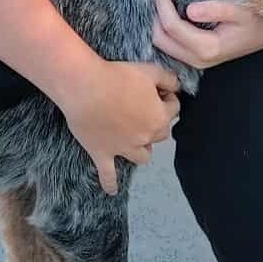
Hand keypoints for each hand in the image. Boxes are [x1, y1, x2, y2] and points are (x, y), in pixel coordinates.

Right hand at [55, 59, 180, 194]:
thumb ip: (169, 79)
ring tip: (135, 141)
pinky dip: (110, 183)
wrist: (86, 88)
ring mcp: (124, 149)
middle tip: (141, 107)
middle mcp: (145, 137)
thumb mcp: (149, 70)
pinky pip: (109, 174)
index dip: (166, 97)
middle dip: (155, 122)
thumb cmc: (118, 76)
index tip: (156, 89)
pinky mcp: (103, 154)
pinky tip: (111, 190)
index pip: (173, 108)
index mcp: (159, 118)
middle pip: (160, 134)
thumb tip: (177, 86)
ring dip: (142, 149)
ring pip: (142, 156)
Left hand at [151, 0, 262, 69]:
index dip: (162, 4)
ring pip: (162, 44)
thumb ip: (217, 9)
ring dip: (157, 21)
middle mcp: (199, 59)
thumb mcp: (242, 9)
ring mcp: (196, 60)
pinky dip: (164, 27)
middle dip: (155, 14)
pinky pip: (171, 43)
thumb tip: (191, 10)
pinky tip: (168, 9)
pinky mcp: (196, 55)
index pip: (172, 27)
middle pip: (160, 39)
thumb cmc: (258, 17)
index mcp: (208, 48)